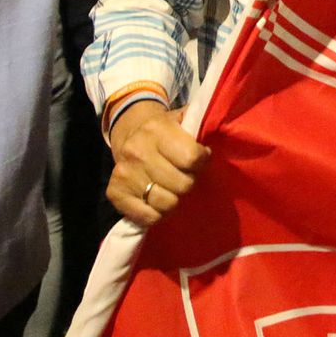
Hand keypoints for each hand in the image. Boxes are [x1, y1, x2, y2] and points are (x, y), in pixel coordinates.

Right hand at [106, 101, 210, 226]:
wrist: (130, 131)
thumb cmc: (165, 129)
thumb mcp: (182, 119)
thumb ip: (200, 125)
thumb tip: (220, 133)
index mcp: (157, 130)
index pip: (192, 158)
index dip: (202, 162)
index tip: (200, 160)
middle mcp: (138, 152)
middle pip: (182, 185)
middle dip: (189, 182)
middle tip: (185, 175)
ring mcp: (125, 174)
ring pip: (166, 203)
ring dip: (175, 200)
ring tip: (172, 188)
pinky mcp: (115, 192)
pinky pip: (148, 217)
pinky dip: (158, 214)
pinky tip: (158, 200)